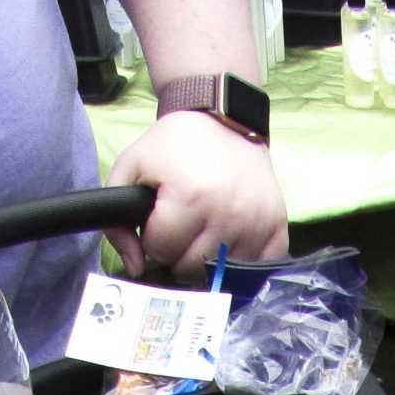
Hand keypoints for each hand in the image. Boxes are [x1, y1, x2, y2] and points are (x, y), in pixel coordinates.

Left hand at [106, 112, 288, 279]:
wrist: (226, 121)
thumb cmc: (176, 145)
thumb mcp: (132, 167)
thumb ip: (117, 221)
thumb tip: (135, 268)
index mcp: (189, 197)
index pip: (161, 250)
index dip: (154, 237)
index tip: (161, 219)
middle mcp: (226, 214)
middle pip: (189, 267)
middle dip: (178, 252)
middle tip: (182, 227)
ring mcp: (255, 224)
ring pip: (219, 274)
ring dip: (207, 259)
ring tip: (204, 231)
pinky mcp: (277, 228)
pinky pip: (255, 270)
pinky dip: (240, 263)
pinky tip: (229, 241)